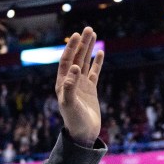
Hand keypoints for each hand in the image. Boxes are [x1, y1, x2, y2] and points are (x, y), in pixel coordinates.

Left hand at [55, 28, 103, 144]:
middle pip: (76, 58)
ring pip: (85, 63)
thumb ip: (70, 86)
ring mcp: (81, 85)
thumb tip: (75, 68)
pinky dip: (96, 62)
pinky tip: (100, 52)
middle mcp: (70, 82)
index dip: (71, 48)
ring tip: (93, 33)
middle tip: (88, 29)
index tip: (77, 35)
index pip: (67, 61)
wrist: (83, 134)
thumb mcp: (70, 104)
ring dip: (88, 49)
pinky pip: (93, 72)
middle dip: (81, 44)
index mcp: (62, 84)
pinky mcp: (90, 90)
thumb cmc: (74, 121)